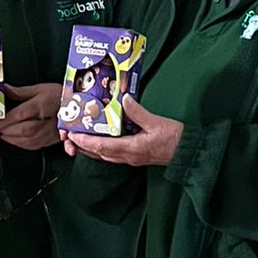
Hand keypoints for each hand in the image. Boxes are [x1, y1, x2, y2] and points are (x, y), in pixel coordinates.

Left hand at [0, 81, 62, 151]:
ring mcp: (50, 132)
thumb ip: (20, 92)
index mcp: (42, 105)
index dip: (5, 121)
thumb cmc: (60, 96)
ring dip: (12, 139)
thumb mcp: (40, 89)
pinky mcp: (52, 140)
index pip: (20, 115)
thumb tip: (4, 90)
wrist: (79, 106)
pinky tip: (15, 140)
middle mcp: (46, 120)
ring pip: (28, 140)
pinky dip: (22, 145)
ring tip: (2, 134)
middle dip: (6, 131)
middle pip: (23, 130)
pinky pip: (35, 146)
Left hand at [64, 98, 183, 168]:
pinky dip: (102, 147)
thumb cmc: (175, 139)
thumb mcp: (156, 121)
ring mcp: (131, 158)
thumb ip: (138, 112)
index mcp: (131, 149)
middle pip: (98, 154)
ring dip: (90, 148)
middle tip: (69, 135)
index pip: (101, 147)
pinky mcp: (134, 156)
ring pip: (104, 155)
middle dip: (82, 146)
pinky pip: (113, 154)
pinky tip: (99, 138)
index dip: (85, 142)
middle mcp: (128, 156)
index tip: (72, 134)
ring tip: (79, 137)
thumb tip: (123, 99)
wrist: (188, 152)